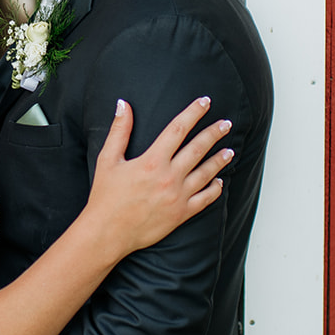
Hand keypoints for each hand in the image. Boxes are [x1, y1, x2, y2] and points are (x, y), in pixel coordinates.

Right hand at [85, 96, 232, 258]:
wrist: (108, 232)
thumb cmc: (105, 197)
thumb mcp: (107, 159)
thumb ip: (119, 131)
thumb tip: (123, 104)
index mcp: (152, 161)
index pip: (178, 129)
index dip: (193, 113)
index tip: (205, 102)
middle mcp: (169, 177)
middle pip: (198, 148)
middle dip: (214, 133)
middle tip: (226, 124)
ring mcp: (178, 197)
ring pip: (206, 173)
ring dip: (219, 160)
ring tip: (230, 150)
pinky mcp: (181, 214)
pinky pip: (205, 199)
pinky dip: (215, 189)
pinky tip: (220, 182)